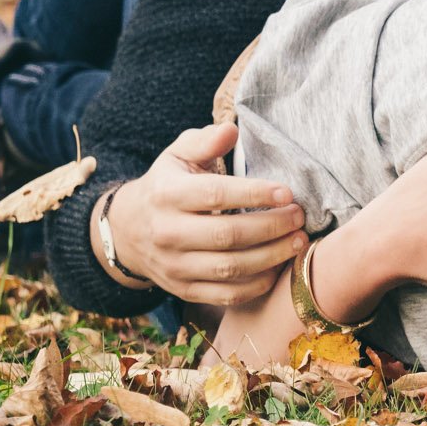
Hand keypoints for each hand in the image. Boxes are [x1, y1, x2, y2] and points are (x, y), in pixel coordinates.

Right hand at [97, 123, 305, 305]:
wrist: (127, 231)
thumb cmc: (166, 185)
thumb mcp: (178, 155)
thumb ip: (205, 142)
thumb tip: (231, 131)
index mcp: (167, 195)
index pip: (215, 195)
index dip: (255, 194)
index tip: (287, 192)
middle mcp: (167, 233)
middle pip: (227, 235)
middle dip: (271, 227)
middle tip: (299, 217)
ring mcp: (174, 266)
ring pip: (230, 268)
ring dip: (271, 257)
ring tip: (297, 242)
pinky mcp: (183, 290)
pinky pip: (225, 294)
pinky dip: (256, 285)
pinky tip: (278, 268)